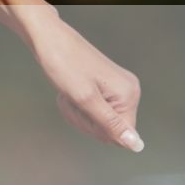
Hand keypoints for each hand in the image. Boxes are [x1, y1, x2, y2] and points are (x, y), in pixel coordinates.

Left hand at [30, 17, 143, 151]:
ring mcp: (117, 87)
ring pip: (98, 120)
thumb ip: (111, 124)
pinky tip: (68, 91)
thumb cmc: (63, 65)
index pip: (121, 135)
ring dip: (78, 112)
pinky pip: (93, 108)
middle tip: (71, 100)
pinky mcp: (105, 85)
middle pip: (109, 128)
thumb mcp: (84, 99)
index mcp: (129, 95)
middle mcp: (129, 91)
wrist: (47, 37)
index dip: (96, 130)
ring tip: (68, 93)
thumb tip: (138, 147)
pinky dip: (77, 104)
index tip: (81, 109)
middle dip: (85, 120)